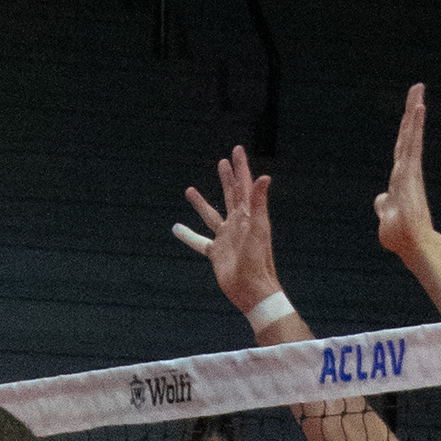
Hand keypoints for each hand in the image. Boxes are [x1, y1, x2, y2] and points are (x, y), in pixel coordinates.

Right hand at [178, 145, 282, 318]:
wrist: (252, 291)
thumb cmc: (258, 261)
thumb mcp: (258, 229)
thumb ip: (259, 202)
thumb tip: (264, 176)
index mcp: (249, 215)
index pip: (244, 185)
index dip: (240, 167)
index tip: (236, 150)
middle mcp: (238, 224)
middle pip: (231, 194)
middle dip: (228, 177)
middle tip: (223, 161)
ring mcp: (226, 238)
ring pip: (211, 215)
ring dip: (201, 203)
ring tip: (189, 190)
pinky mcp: (216, 253)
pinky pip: (199, 241)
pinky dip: (188, 235)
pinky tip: (176, 228)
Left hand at [374, 81, 436, 263]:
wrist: (411, 246)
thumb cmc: (400, 235)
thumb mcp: (386, 217)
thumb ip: (384, 205)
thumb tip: (381, 198)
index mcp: (400, 177)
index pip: (401, 147)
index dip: (405, 129)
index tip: (410, 110)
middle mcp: (407, 170)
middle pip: (408, 135)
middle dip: (411, 111)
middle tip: (417, 87)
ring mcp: (410, 170)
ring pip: (411, 136)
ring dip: (413, 112)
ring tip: (417, 90)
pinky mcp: (411, 172)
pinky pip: (413, 144)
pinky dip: (415, 126)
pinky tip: (417, 110)